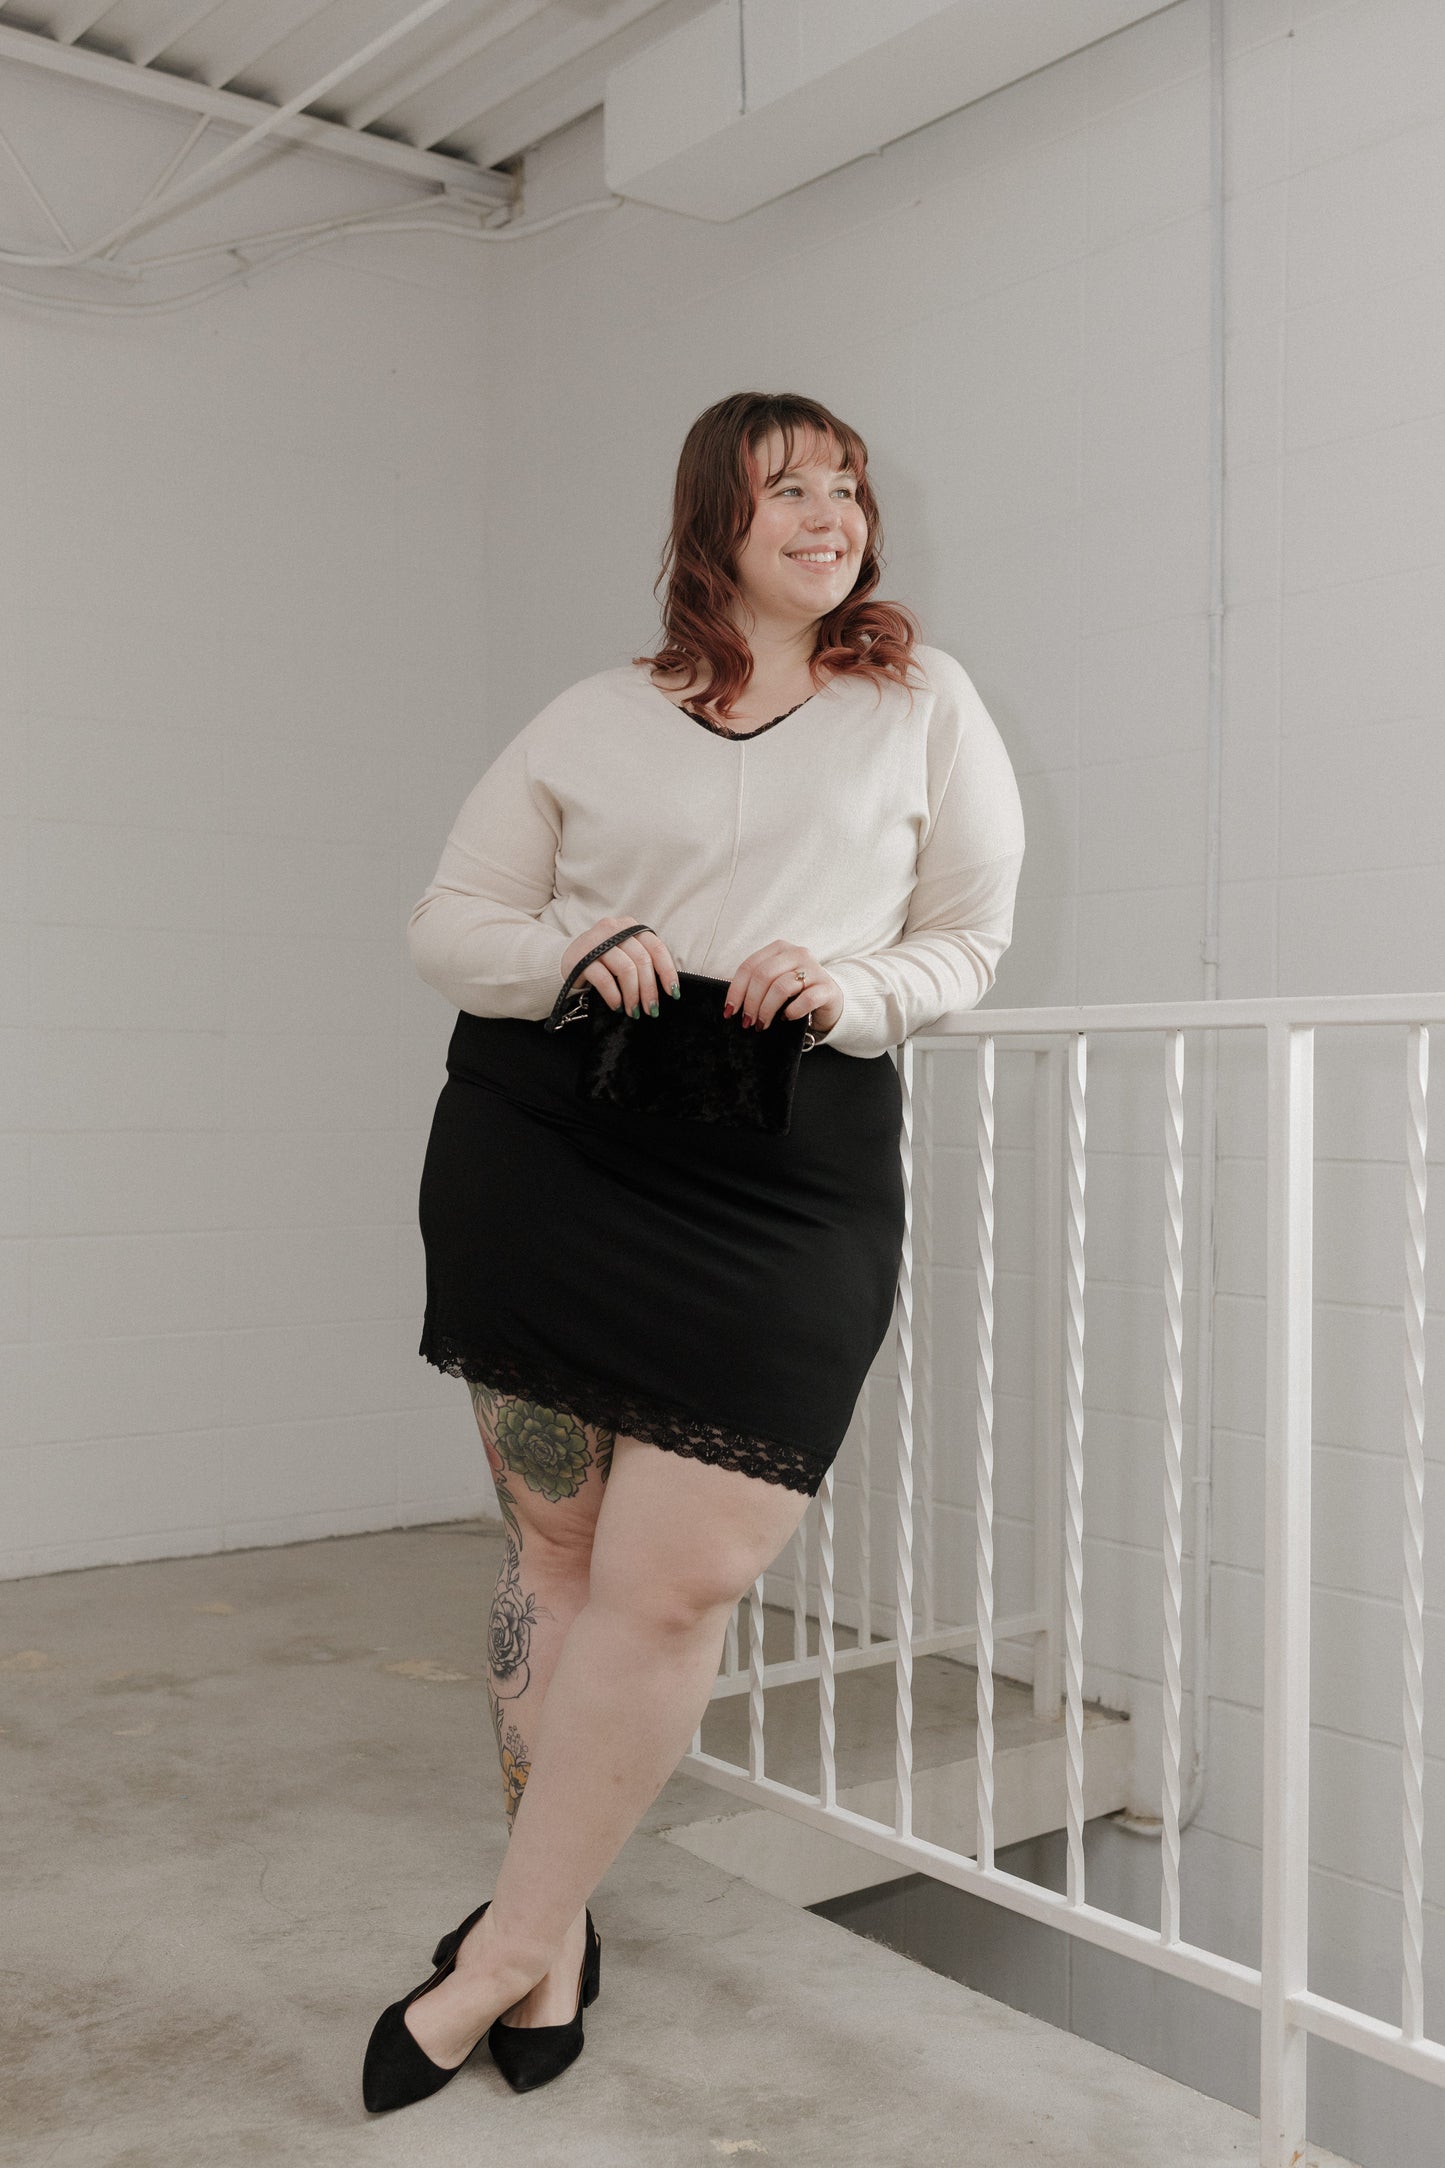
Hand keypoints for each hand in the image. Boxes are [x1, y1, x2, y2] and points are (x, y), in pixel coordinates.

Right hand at [559, 916, 681, 1017]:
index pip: (656, 948)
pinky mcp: (582, 958)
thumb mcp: (624, 953)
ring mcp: (597, 943)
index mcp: (629, 927)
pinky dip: (614, 996)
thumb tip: (666, 988)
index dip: (667, 972)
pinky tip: (617, 1006)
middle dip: (649, 990)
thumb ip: (642, 960)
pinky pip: (604, 979)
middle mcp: (614, 930)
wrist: (565, 960)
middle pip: (642, 961)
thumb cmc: (602, 961)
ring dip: (632, 995)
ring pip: (626, 970)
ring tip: (633, 1011)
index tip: (672, 993)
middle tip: (651, 1010)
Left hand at [723, 941, 843, 1036]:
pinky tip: (787, 1018)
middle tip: (747, 1022)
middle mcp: (797, 953)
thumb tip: (731, 1004)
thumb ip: (755, 984)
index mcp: (779, 949)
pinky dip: (792, 1012)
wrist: (829, 1000)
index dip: (736, 990)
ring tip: (763, 1024)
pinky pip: (806, 999)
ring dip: (767, 1010)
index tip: (729, 1011)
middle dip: (751, 1002)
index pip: (750, 966)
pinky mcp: (827, 988)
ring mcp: (814, 969)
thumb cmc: (795, 992)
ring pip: (781, 987)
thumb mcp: (773, 982)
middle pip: (763, 976)